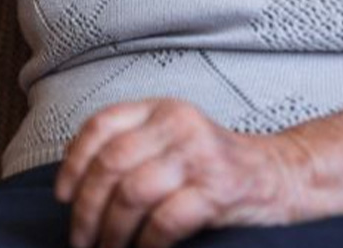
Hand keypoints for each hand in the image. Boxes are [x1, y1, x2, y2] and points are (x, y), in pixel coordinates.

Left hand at [55, 99, 303, 247]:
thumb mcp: (172, 141)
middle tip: (80, 240)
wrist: (280, 176)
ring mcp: (199, 155)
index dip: (73, 163)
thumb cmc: (215, 166)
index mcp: (160, 108)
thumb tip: (74, 185)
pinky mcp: (218, 190)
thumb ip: (132, 147)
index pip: (100, 126)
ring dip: (111, 232)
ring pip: (131, 194)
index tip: (62, 196)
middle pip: (110, 164)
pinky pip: (164, 221)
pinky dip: (146, 244)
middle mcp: (178, 124)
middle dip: (86, 209)